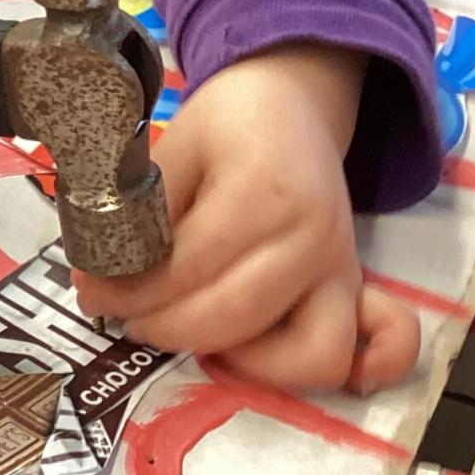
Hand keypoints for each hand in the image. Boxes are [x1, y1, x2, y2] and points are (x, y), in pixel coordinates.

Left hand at [74, 46, 419, 393]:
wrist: (293, 103)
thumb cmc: (228, 125)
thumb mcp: (174, 146)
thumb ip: (140, 210)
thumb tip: (102, 274)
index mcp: (262, 193)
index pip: (189, 268)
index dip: (131, 291)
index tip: (92, 292)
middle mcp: (312, 238)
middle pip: (236, 317)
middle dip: (166, 327)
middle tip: (126, 315)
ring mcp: (342, 268)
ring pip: (309, 355)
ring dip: (246, 363)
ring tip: (197, 333)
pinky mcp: (357, 288)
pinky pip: (383, 347)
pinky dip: (359, 370)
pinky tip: (294, 366)